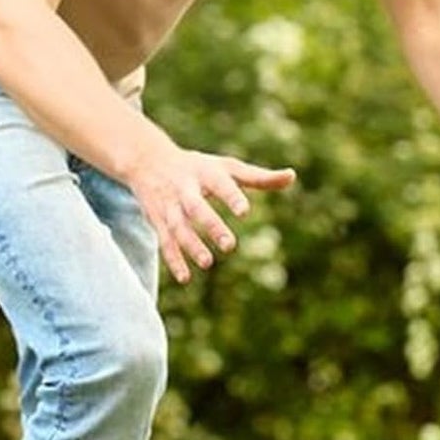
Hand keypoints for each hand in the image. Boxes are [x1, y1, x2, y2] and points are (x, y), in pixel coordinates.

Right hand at [125, 140, 296, 284]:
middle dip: (211, 226)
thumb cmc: (199, 167)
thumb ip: (259, 177)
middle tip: (230, 245)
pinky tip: (186, 278)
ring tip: (208, 263)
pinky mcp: (158, 221)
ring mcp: (169, 206)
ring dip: (191, 246)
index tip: (245, 211)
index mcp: (205, 173)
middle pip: (196, 208)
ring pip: (178, 227)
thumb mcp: (227, 167)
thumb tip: (292, 176)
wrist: (147, 160)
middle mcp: (184, 190)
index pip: (219, 184)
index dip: (232, 197)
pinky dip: (173, 260)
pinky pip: (164, 242)